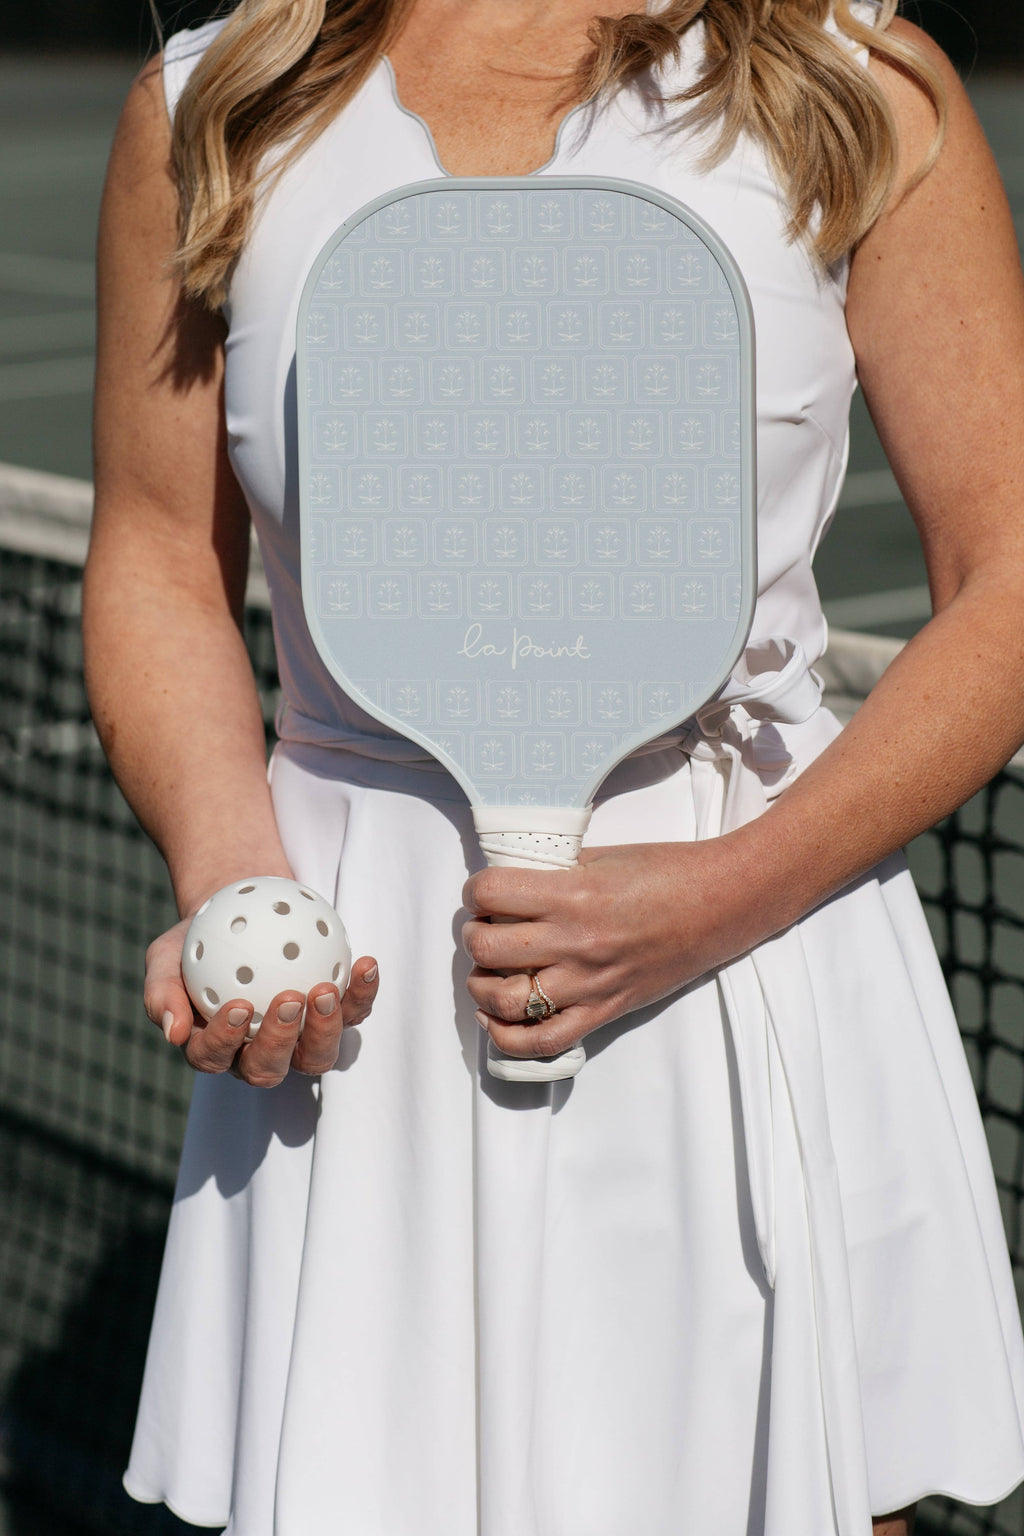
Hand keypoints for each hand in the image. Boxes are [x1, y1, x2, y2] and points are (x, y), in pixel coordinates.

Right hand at [144, 914, 379, 1086]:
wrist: (242, 910)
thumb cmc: (198, 940)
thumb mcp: (165, 957)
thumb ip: (162, 994)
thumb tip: (173, 1033)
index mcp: (216, 1048)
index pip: (215, 1058)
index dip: (226, 1040)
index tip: (238, 1004)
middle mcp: (258, 1053)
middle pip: (269, 1069)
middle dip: (281, 1042)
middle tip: (288, 998)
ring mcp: (301, 1039)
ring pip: (317, 1056)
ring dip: (326, 1029)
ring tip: (326, 989)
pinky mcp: (335, 1015)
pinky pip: (354, 1012)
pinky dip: (363, 992)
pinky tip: (366, 963)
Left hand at [462, 838, 761, 1058]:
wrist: (722, 904)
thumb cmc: (667, 872)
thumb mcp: (603, 856)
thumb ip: (555, 870)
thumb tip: (513, 883)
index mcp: (574, 894)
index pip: (491, 894)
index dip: (476, 891)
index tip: (483, 892)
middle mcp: (576, 942)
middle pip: (487, 948)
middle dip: (473, 935)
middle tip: (484, 926)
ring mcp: (590, 983)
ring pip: (505, 1000)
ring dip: (481, 984)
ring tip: (488, 969)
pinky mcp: (605, 1010)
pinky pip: (544, 1041)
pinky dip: (507, 1036)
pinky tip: (494, 1016)